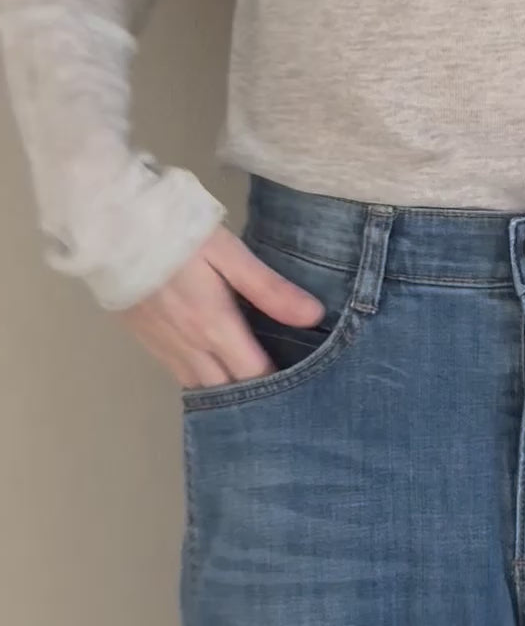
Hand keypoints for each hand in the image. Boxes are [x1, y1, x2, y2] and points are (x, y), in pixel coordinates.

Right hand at [117, 225, 324, 389]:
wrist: (109, 227)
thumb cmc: (176, 234)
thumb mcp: (229, 253)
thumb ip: (269, 288)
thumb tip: (314, 317)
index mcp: (214, 328)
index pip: (255, 376)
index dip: (282, 388)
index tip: (308, 388)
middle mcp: (188, 348)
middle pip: (228, 391)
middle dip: (256, 399)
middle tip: (287, 395)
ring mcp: (163, 347)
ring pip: (201, 387)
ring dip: (228, 393)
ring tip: (258, 390)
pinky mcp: (145, 340)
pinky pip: (180, 373)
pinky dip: (203, 379)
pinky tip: (219, 370)